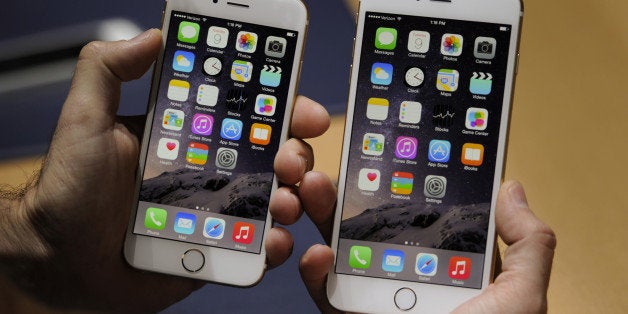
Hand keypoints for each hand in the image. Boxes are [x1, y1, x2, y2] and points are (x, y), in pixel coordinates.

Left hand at [0, 29, 331, 312]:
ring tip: (286, 200)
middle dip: (295, 153)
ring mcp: (215, 211)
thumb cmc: (67, 191)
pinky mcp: (215, 249)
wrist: (59, 262)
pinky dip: (275, 243)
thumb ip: (107, 70)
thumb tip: (152, 35)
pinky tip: (274, 239)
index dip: (282, 108)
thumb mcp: (85, 120)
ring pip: (273, 199)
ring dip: (294, 196)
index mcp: (188, 137)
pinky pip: (255, 246)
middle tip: (291, 160)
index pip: (245, 116)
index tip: (304, 110)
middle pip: (270, 156)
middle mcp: (208, 171)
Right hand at [299, 180, 555, 312]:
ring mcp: (378, 298)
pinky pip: (326, 291)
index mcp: (451, 266)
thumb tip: (511, 189)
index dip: (403, 182)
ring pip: (343, 249)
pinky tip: (318, 253)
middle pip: (375, 224)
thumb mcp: (521, 299)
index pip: (424, 213)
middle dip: (352, 192)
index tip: (385, 154)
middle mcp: (411, 277)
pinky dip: (316, 272)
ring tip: (315, 189)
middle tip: (339, 165)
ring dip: (324, 216)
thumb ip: (527, 244)